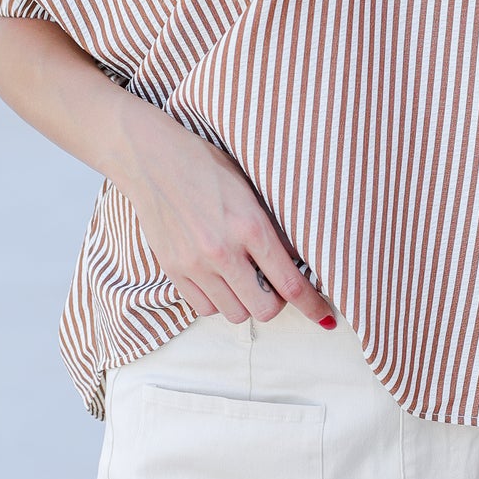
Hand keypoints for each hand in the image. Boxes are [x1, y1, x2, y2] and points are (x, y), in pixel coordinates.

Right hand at [114, 99, 337, 330]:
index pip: (291, 284)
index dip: (312, 306)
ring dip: (245, 302)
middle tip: (274, 284)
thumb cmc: (207, 167)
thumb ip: (273, 228)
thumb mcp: (252, 190)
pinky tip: (218, 278)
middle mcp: (223, 251)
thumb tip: (297, 261)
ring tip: (242, 277)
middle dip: (276, 302)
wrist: (153, 159)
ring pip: (234, 313)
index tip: (325, 319)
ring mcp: (195, 264)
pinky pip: (204, 308)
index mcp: (250, 226)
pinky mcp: (173, 270)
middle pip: (264, 310)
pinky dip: (217, 300)